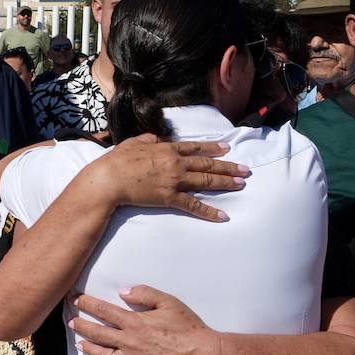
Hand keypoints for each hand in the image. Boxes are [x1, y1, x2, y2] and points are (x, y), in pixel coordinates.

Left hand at [71, 286, 219, 354]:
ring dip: (89, 349)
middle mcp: (129, 342)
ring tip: (79, 344)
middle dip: (82, 326)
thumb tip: (123, 291)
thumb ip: (144, 293)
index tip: (75, 300)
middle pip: (98, 333)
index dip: (87, 304)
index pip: (104, 311)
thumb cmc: (187, 327)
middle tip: (70, 322)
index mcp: (134, 322)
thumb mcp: (168, 302)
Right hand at [99, 133, 249, 221]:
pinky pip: (193, 205)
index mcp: (167, 149)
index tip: (227, 147)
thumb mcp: (134, 142)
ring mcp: (174, 181)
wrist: (109, 179)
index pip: (195, 148)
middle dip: (228, 166)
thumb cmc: (118, 160)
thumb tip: (158, 138)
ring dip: (226, 183)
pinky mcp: (170, 197)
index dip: (213, 147)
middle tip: (245, 169)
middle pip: (207, 164)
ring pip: (206, 182)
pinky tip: (223, 215)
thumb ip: (149, 139)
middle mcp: (175, 163)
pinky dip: (209, 211)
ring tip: (241, 184)